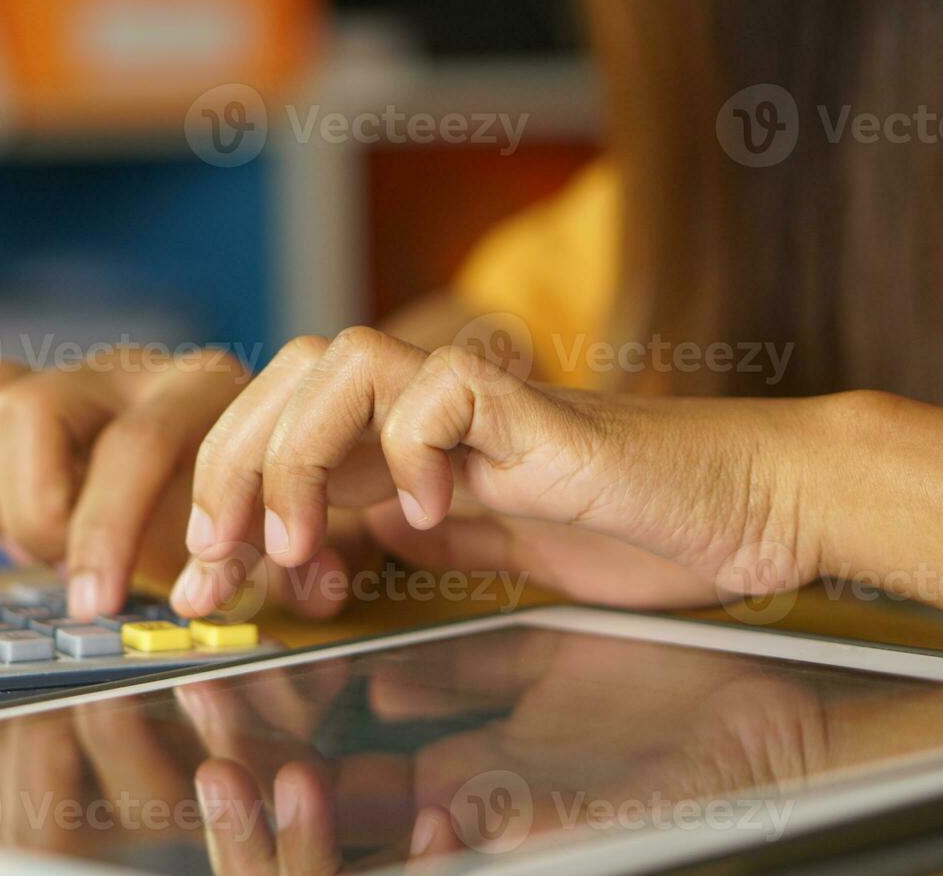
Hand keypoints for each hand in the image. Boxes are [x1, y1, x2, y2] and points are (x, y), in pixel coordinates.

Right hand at [0, 349, 245, 617]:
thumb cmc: (236, 518)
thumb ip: (231, 561)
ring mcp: (67, 373)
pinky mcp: (16, 391)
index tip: (91, 604)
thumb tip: (193, 600)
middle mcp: (129, 368)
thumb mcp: (252, 538)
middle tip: (62, 566)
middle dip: (34, 512)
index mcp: (201, 389)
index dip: (103, 532)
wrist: (226, 486)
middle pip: (31, 409)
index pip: (132, 444)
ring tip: (33, 544)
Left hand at [174, 327, 829, 616]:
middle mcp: (427, 411)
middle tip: (217, 561)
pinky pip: (442, 386)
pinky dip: (414, 444)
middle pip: (284, 378)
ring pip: (340, 360)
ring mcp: (478, 400)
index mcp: (405, 443)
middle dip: (227, 469)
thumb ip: (402, 549)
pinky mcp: (533, 406)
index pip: (278, 435)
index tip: (202, 581)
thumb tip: (313, 572)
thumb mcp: (481, 562)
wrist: (741, 511)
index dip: (222, 496)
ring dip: (294, 454)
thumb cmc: (625, 535)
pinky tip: (430, 508)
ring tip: (299, 544)